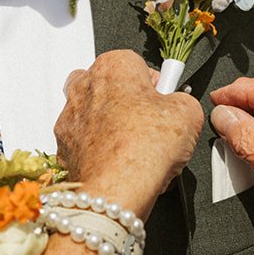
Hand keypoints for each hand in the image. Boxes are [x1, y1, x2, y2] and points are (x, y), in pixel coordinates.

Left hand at [56, 51, 203, 219]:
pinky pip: (87, 142)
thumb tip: (180, 106)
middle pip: (114, 88)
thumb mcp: (189, 112)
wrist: (116, 189)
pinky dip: (102, 150)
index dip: (157, 86)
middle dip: (133, 104)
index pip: (139, 65)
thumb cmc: (143, 148)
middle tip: (154, 124)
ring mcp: (70, 117)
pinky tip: (123, 163)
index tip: (166, 100)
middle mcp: (85, 86)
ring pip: (98, 115)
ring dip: (116, 127)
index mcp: (113, 66)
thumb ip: (183, 100)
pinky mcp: (64, 147)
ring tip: (140, 148)